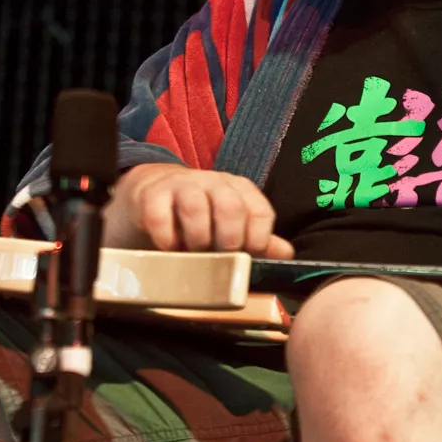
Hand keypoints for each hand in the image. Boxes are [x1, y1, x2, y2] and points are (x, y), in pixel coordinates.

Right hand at [106, 164, 294, 258]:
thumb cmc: (204, 215)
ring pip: (195, 207)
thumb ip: (259, 239)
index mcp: (241, 190)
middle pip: (231, 207)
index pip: (261, 212)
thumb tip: (287, 254)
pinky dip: (165, 238)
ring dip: (196, 239)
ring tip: (194, 254)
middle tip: (219, 258)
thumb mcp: (234, 224)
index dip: (258, 241)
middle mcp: (215, 183)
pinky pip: (159, 215)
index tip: (248, 258)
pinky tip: (169, 247)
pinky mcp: (154, 194)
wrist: (158, 192)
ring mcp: (184, 185)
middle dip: (228, 240)